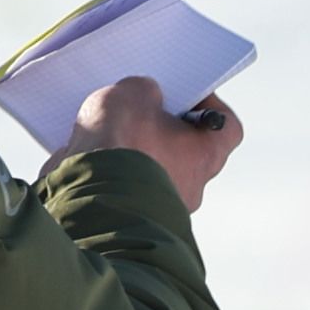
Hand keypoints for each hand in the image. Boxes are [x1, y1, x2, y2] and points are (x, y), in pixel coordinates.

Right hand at [60, 76, 242, 211]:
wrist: (83, 196)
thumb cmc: (120, 146)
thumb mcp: (133, 94)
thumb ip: (145, 91)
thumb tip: (142, 98)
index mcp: (205, 156)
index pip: (226, 128)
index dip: (209, 106)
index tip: (187, 94)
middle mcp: (190, 188)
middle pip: (187, 150)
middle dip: (163, 129)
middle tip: (142, 110)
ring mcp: (158, 208)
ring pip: (152, 171)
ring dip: (135, 153)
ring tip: (108, 134)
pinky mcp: (126, 218)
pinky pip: (124, 189)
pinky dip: (111, 173)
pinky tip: (90, 156)